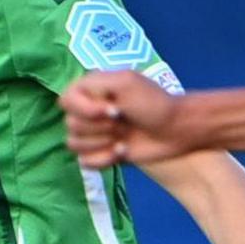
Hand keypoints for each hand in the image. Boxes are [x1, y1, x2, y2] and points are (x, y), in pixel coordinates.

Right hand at [59, 70, 185, 167]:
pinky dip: (103, 159)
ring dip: (101, 143)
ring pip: (74, 144)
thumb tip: (88, 111)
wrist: (178, 129)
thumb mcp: (126, 81)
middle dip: (100, 127)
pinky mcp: (101, 153)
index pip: (66, 101)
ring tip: (123, 138)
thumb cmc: (154, 102)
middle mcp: (87, 112)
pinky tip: (122, 152)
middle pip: (71, 124)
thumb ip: (96, 85)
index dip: (86, 110)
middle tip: (124, 122)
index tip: (114, 110)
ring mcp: (93, 134)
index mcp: (88, 91)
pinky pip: (84, 162)